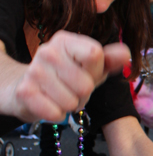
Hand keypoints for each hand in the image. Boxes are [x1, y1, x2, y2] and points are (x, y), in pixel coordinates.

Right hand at [11, 31, 129, 122]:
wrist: (27, 89)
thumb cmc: (65, 77)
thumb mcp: (90, 67)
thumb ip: (109, 60)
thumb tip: (126, 54)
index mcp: (65, 40)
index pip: (95, 55)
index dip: (96, 71)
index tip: (85, 71)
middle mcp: (47, 51)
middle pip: (86, 85)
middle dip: (83, 94)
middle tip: (71, 89)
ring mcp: (34, 71)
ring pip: (71, 102)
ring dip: (70, 105)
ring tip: (59, 96)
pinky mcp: (24, 92)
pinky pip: (55, 113)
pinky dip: (57, 115)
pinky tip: (49, 104)